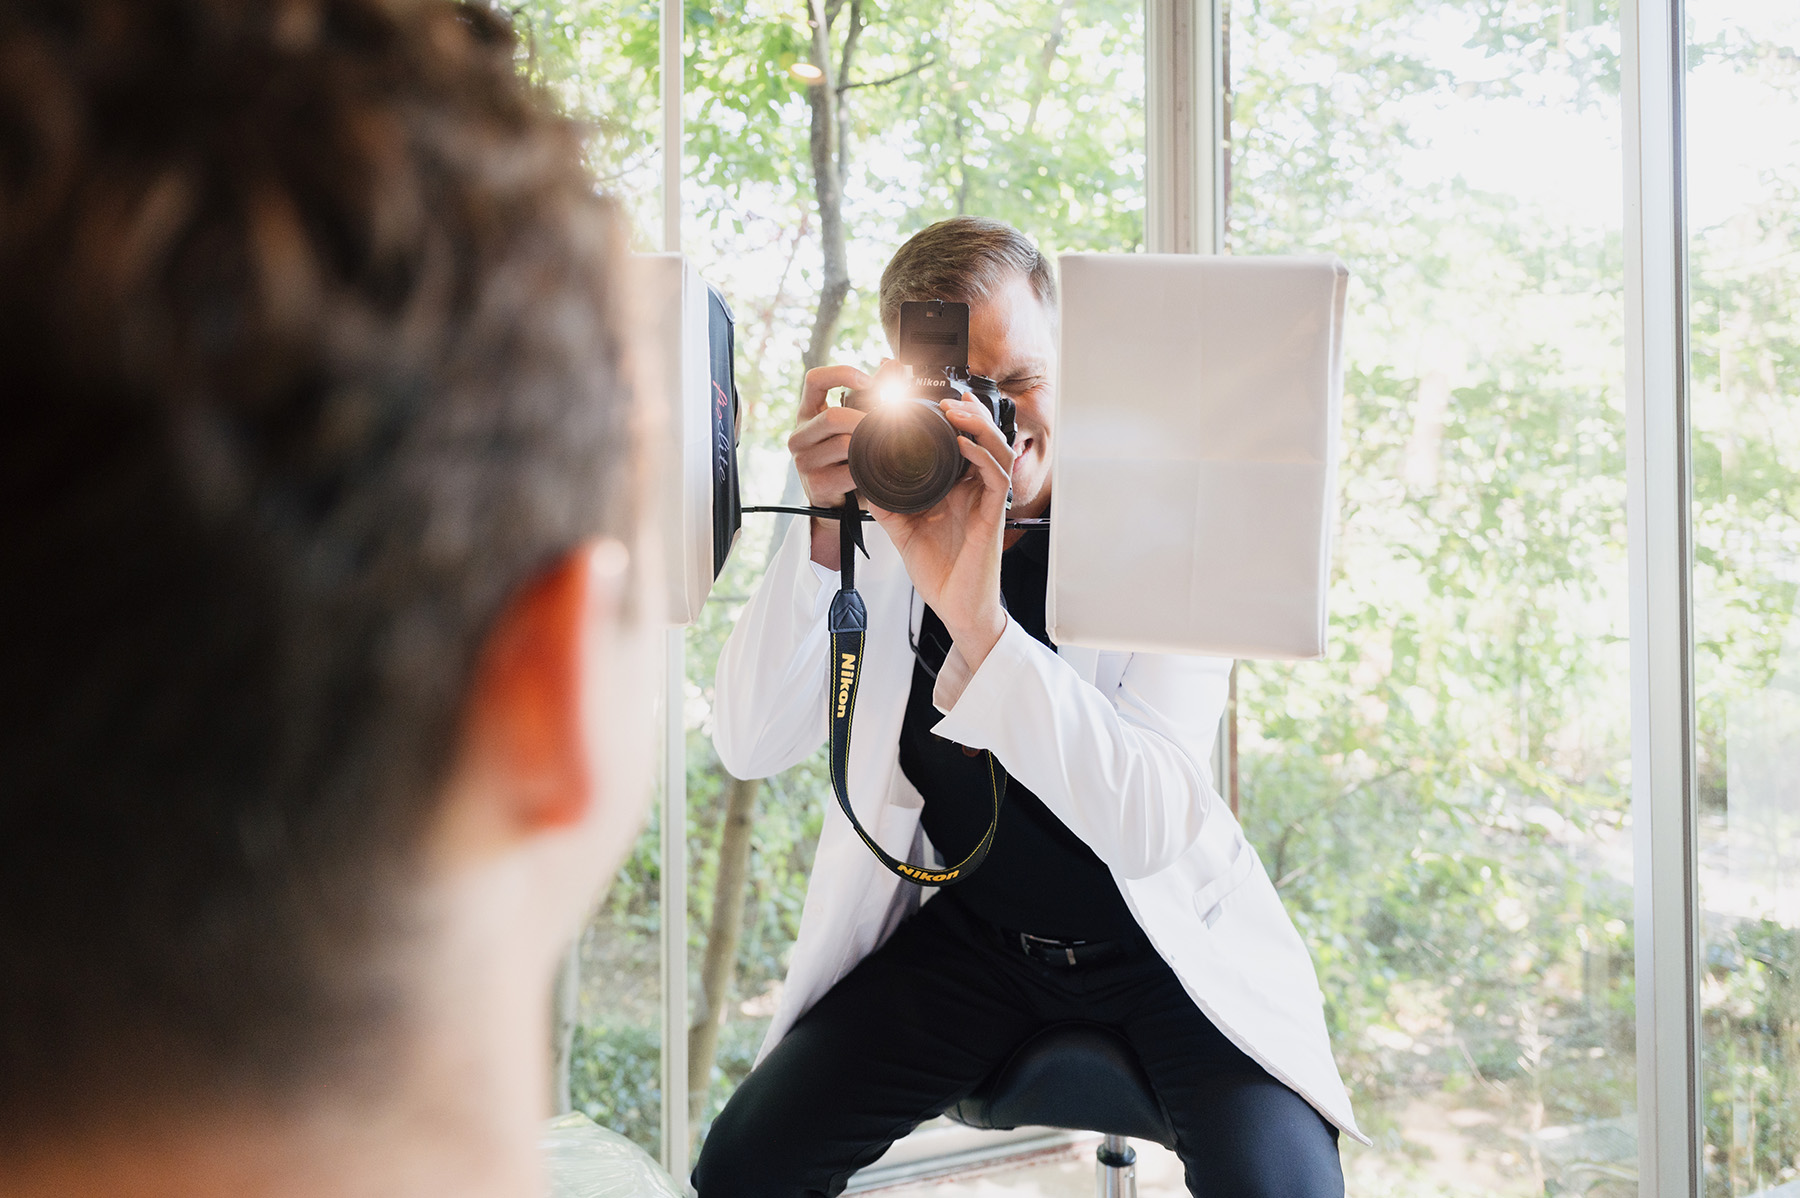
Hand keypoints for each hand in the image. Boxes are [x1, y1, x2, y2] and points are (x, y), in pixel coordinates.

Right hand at [788, 364, 869, 567]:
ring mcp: (804, 461)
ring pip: (843, 444)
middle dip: (865, 419)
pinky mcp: (816, 484)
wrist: (835, 503)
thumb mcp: (854, 422)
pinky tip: (877, 469)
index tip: (868, 381)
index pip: (814, 379)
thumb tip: (892, 364)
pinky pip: (849, 472)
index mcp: (808, 413)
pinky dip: (868, 469)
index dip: (841, 374)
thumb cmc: (845, 456)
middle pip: (833, 416)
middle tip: (889, 424)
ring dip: (869, 445)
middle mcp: (800, 434)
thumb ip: (873, 393)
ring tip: (886, 446)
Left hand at [869, 396, 1016, 671]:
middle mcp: (976, 489)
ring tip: (955, 410)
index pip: (960, 442)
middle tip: (946, 396)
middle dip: (969, 411)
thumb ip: (886, 503)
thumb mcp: (902, 529)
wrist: (956, 608)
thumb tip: (861, 479)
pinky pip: (995, 477)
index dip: (951, 418)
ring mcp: (986, 501)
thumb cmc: (939, 571)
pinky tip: (962, 443)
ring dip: (978, 425)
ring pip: (996, 449)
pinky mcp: (992, 516)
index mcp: (958, 488)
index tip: (927, 398)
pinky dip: (980, 456)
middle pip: (983, 437)